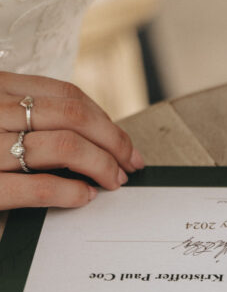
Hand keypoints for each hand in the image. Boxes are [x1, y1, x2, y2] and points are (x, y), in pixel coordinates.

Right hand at [0, 73, 143, 209]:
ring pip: (65, 146)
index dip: (105, 121)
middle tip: (129, 164)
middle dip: (114, 143)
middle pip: (75, 117)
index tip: (124, 143)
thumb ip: (32, 116)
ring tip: (113, 180)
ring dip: (102, 166)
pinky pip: (40, 187)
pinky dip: (72, 192)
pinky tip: (85, 195)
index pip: (68, 95)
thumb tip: (96, 136)